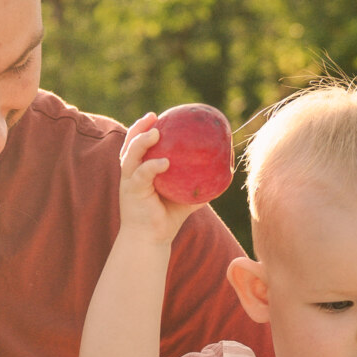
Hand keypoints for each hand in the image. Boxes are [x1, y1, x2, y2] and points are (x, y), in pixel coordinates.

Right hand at [116, 118, 208, 246]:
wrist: (151, 239)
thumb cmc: (168, 217)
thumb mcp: (187, 196)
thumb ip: (202, 182)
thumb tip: (228, 170)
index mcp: (140, 170)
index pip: (138, 145)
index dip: (144, 128)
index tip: (156, 116)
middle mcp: (131, 173)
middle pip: (129, 144)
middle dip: (139, 128)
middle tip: (153, 117)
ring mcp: (129, 182)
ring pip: (130, 155)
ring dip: (141, 142)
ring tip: (156, 132)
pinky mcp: (131, 192)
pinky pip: (141, 175)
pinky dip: (152, 166)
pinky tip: (164, 162)